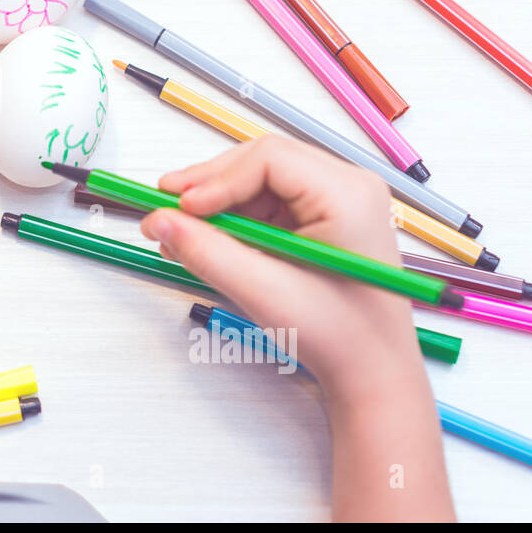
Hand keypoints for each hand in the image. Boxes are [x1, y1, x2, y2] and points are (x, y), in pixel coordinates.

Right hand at [141, 135, 412, 398]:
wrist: (373, 373)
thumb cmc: (341, 337)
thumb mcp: (264, 292)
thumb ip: (207, 253)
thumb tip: (159, 220)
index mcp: (347, 195)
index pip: (269, 159)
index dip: (216, 179)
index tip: (179, 208)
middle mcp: (346, 188)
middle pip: (261, 162)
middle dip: (209, 186)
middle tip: (164, 207)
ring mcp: (335, 202)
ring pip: (258, 182)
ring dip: (215, 204)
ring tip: (178, 230)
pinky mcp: (319, 221)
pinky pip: (265, 204)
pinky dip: (231, 220)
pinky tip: (203, 239)